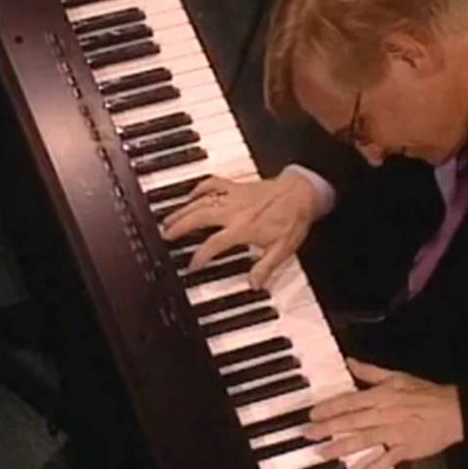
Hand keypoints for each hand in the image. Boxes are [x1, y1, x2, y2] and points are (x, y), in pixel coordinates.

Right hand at [161, 169, 320, 287]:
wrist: (302, 193)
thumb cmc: (293, 219)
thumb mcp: (282, 250)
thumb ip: (265, 268)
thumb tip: (254, 285)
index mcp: (242, 228)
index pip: (213, 244)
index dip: (200, 256)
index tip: (192, 264)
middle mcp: (234, 211)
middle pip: (198, 218)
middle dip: (179, 226)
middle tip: (165, 235)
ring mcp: (234, 197)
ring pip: (200, 201)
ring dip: (182, 210)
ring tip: (168, 219)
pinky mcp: (237, 186)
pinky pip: (213, 183)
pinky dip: (200, 187)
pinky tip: (191, 194)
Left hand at [304, 358, 463, 468]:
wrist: (453, 410)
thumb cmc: (425, 393)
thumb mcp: (397, 376)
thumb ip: (370, 371)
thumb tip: (350, 362)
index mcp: (382, 396)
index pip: (350, 401)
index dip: (330, 407)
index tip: (313, 413)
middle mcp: (385, 414)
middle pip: (352, 421)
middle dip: (328, 428)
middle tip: (309, 434)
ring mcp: (395, 432)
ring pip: (364, 440)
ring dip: (343, 447)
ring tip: (325, 454)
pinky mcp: (406, 448)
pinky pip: (388, 459)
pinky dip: (376, 466)